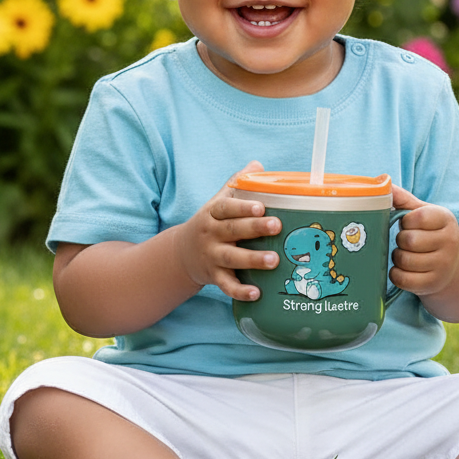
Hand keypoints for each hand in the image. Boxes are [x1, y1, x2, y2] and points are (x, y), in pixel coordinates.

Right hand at [175, 160, 281, 300]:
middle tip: (276, 226)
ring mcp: (211, 256)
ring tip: (274, 260)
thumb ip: (237, 184)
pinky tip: (256, 293)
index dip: (243, 206)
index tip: (260, 206)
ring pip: (231, 258)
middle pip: (232, 230)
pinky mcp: (214, 276)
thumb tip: (257, 165)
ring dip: (253, 259)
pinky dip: (240, 291)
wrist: (182, 252)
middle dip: (255, 228)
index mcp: (213, 213)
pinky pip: (226, 285)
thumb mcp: (218, 202)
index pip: (226, 208)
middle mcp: (211, 234)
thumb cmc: (211, 222)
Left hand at [389, 184, 458, 296]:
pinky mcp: (433, 284)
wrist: (452, 264)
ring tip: (404, 254)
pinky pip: (403, 280)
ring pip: (405, 260)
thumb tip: (382, 183)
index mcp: (446, 219)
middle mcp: (449, 242)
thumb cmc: (430, 233)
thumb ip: (403, 198)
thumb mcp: (423, 212)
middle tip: (405, 241)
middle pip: (409, 240)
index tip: (409, 224)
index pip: (417, 217)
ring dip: (397, 257)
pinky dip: (396, 274)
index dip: (406, 221)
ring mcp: (443, 265)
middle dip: (400, 240)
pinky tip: (401, 269)